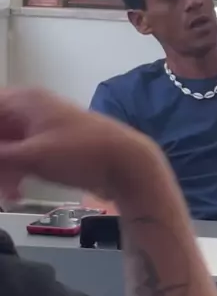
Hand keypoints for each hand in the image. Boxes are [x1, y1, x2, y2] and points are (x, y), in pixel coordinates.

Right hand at [0, 88, 154, 202]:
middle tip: (0, 182)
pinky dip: (15, 174)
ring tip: (6, 193)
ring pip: (6, 147)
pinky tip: (14, 194)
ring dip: (3, 170)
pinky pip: (22, 158)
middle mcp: (31, 110)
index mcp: (25, 101)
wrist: (126, 164)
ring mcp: (41, 129)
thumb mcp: (32, 155)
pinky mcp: (51, 147)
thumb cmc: (81, 152)